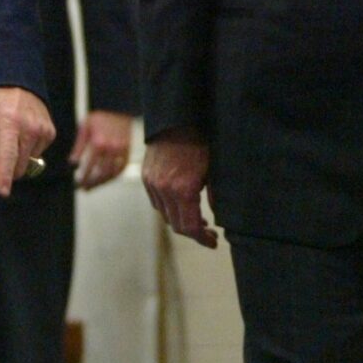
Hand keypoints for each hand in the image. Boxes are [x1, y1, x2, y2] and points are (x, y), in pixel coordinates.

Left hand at [0, 86, 55, 196]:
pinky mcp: (50, 131)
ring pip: (29, 162)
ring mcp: (42, 130)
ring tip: (6, 143)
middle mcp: (29, 128)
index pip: (8, 156)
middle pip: (20, 166)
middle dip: (6, 170)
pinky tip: (20, 135)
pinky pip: (38, 153)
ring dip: (17, 160)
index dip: (5, 176)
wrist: (15, 79)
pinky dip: (27, 151)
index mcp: (8, 124)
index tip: (3, 192)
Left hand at [71, 110, 133, 189]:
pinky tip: (104, 179)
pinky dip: (113, 176)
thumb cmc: (100, 117)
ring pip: (112, 173)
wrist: (118, 108)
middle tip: (84, 188)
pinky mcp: (127, 151)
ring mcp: (121, 151)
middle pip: (101, 173)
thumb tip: (72, 163)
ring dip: (102, 182)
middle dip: (92, 183)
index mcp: (98, 143)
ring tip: (92, 187)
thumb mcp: (85, 128)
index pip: (89, 166)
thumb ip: (79, 146)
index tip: (77, 183)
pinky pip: (121, 169)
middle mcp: (111, 149)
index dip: (83, 177)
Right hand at [143, 130, 219, 247]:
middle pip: (176, 225)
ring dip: (180, 220)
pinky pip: (156, 202)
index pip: (190, 227)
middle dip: (193, 232)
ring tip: (196, 218)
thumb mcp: (213, 170)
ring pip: (165, 215)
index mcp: (184, 190)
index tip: (213, 242)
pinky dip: (168, 208)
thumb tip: (216, 217)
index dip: (202, 239)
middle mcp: (165, 190)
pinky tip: (181, 203)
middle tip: (208, 232)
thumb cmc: (199, 143)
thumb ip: (214, 196)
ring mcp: (153, 184)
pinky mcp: (146, 178)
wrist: (175, 121)